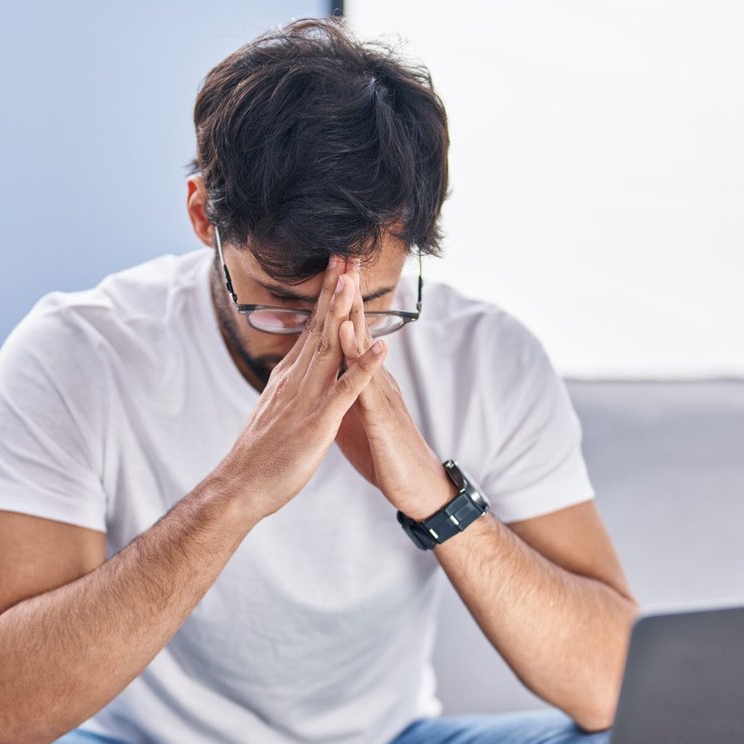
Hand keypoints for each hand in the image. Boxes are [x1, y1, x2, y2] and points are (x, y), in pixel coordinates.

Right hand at [213, 255, 388, 519]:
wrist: (240, 487)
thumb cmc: (259, 455)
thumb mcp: (275, 410)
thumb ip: (288, 387)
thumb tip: (293, 369)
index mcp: (290, 377)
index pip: (311, 328)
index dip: (326, 296)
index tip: (337, 266)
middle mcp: (297, 379)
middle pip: (320, 326)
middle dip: (335, 289)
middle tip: (347, 253)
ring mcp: (307, 398)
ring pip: (330, 347)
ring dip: (345, 314)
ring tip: (356, 281)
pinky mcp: (318, 423)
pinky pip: (346, 392)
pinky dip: (364, 368)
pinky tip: (382, 350)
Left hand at [333, 257, 456, 518]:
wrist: (417, 488)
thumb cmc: (386, 453)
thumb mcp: (357, 418)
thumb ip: (342, 393)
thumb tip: (326, 377)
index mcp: (365, 380)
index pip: (351, 334)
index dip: (340, 304)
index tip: (330, 270)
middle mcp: (376, 380)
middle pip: (361, 329)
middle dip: (350, 294)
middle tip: (342, 254)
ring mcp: (382, 396)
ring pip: (364, 349)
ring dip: (354, 314)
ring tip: (344, 281)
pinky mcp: (383, 418)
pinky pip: (366, 383)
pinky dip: (357, 357)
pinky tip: (348, 336)